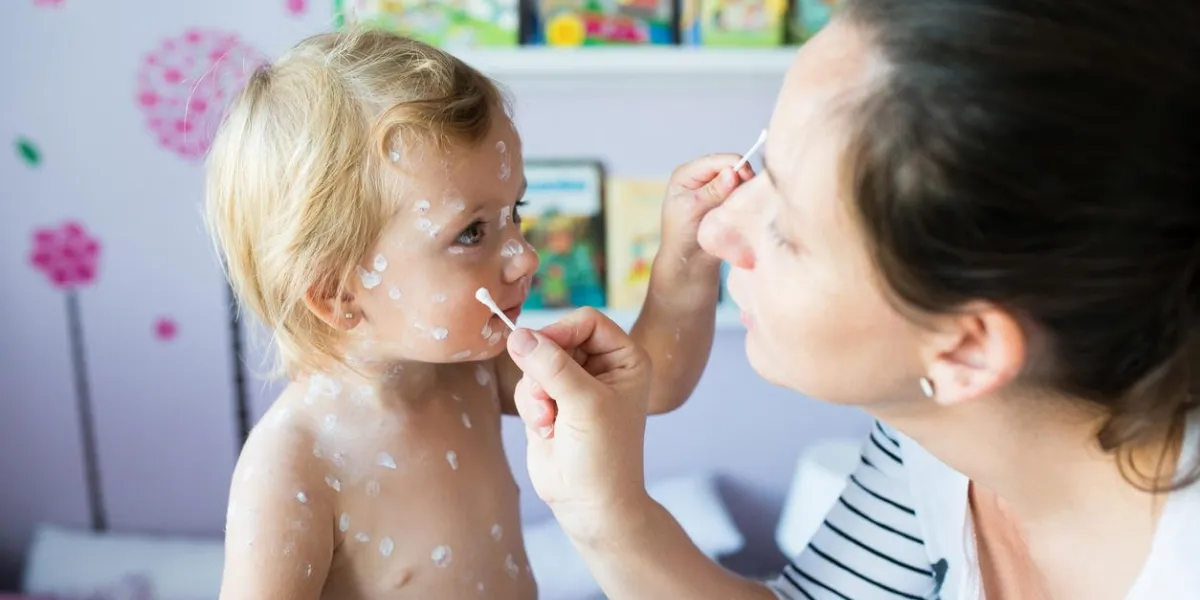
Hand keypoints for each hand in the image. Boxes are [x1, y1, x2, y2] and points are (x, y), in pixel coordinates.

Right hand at [505, 308, 652, 536]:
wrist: (590, 505)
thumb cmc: (603, 455)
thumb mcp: (584, 404)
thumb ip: (551, 366)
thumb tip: (518, 334)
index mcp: (625, 358)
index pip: (586, 321)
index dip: (561, 331)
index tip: (541, 351)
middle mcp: (601, 366)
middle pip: (556, 339)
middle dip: (545, 371)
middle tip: (549, 400)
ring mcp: (574, 384)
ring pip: (536, 363)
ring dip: (536, 393)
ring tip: (552, 421)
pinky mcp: (551, 402)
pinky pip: (527, 385)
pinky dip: (531, 407)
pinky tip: (547, 431)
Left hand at [661, 154, 755, 267]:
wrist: (688, 261)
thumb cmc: (681, 236)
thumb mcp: (692, 209)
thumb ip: (713, 191)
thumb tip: (732, 172)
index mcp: (687, 173)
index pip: (717, 160)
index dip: (736, 166)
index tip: (748, 180)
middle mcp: (702, 176)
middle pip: (731, 166)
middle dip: (741, 178)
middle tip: (746, 196)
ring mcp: (715, 189)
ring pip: (740, 180)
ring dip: (744, 190)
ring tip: (742, 205)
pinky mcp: (726, 201)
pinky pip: (742, 194)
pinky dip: (745, 199)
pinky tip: (744, 209)